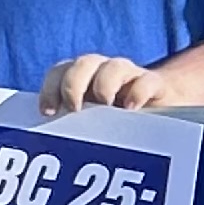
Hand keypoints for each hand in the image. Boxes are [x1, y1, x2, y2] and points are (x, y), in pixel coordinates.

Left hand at [40, 52, 183, 114]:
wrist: (159, 116)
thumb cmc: (113, 122)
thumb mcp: (86, 122)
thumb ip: (69, 123)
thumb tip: (44, 141)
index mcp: (81, 78)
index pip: (59, 72)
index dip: (50, 89)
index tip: (48, 113)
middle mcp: (103, 71)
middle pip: (85, 63)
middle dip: (74, 84)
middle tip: (74, 109)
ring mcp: (130, 75)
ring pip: (115, 66)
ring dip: (105, 84)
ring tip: (105, 107)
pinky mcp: (155, 84)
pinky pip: (147, 81)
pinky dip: (138, 92)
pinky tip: (131, 109)